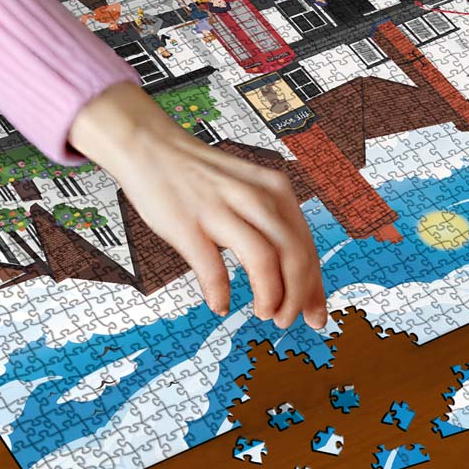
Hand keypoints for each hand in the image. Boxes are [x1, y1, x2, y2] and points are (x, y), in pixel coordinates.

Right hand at [68, 82, 326, 328]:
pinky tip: (220, 304)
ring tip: (263, 313)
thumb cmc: (203, 178)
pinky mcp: (188, 224)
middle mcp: (254, 197)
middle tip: (285, 321)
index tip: (316, 318)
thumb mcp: (249, 191)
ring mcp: (220, 209)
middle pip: (293, 254)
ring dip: (270, 296)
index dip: (315, 288)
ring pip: (264, 260)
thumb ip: (273, 227)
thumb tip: (296, 280)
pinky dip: (220, 293)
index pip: (306, 246)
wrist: (152, 147)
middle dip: (297, 296)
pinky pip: (213, 269)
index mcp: (274, 189)